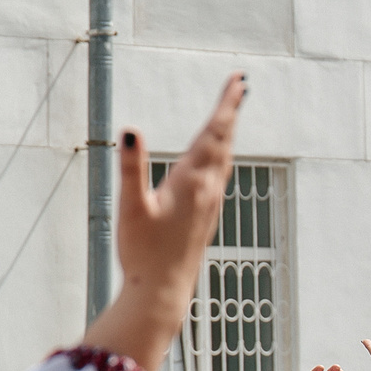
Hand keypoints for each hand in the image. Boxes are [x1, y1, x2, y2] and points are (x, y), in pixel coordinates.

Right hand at [83, 73, 247, 369]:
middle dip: (230, 110)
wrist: (163, 289)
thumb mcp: (131, 207)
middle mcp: (208, 189)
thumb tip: (130, 130)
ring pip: (225, 158)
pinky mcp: (206, 215)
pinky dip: (221, 154)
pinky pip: (220, 174)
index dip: (227, 104)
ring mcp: (210, 203)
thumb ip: (130, 168)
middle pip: (224, 140)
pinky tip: (217, 156)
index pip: (214, 132)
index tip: (240, 80)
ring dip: (227, 131)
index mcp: (193, 181)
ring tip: (230, 111)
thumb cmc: (144, 252)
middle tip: (240, 83)